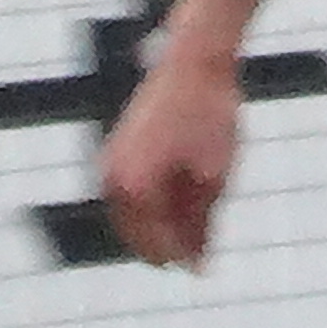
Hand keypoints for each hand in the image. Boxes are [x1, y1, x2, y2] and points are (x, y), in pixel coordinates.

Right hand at [98, 48, 244, 267]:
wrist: (196, 60)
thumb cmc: (209, 113)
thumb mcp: (215, 177)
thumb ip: (201, 224)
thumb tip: (196, 264)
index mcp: (135, 188)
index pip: (156, 246)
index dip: (182, 259)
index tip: (204, 267)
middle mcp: (113, 179)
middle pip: (138, 239)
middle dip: (168, 248)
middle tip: (199, 255)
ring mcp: (111, 164)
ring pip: (132, 220)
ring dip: (160, 228)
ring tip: (194, 222)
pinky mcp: (118, 152)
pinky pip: (130, 197)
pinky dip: (154, 207)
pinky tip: (181, 202)